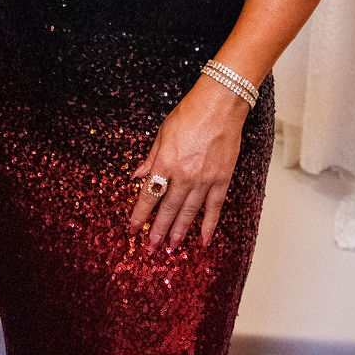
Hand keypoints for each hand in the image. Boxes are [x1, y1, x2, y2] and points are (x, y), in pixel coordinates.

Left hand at [129, 77, 248, 249]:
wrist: (219, 105)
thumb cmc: (190, 113)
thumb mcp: (162, 133)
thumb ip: (151, 158)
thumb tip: (137, 176)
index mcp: (166, 162)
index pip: (149, 195)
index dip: (139, 214)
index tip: (132, 228)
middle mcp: (184, 175)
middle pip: (168, 209)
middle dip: (157, 230)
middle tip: (150, 247)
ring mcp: (204, 180)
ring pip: (189, 213)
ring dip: (179, 232)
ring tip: (171, 248)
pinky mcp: (221, 179)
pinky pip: (214, 208)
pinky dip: (209, 225)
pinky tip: (204, 239)